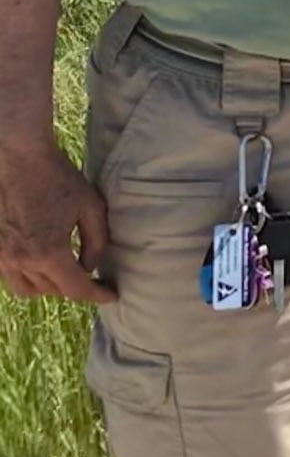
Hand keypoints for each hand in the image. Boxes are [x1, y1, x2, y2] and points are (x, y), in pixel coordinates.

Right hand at [0, 137, 113, 303]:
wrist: (17, 161)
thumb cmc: (57, 179)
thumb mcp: (91, 207)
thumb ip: (97, 241)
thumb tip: (91, 266)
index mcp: (48, 253)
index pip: (76, 288)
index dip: (97, 295)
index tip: (112, 295)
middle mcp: (22, 262)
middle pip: (53, 291)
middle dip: (75, 287)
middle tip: (92, 278)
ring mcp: (3, 259)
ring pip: (29, 289)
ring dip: (50, 286)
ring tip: (66, 271)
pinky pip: (11, 278)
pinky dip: (29, 277)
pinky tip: (42, 263)